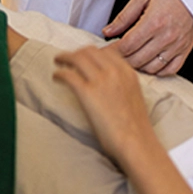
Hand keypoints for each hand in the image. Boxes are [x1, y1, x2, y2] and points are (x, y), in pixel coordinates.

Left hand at [53, 43, 155, 164]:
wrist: (136, 142)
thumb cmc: (135, 128)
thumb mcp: (134, 96)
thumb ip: (122, 84)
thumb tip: (109, 85)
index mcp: (127, 72)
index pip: (106, 51)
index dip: (91, 52)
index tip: (84, 57)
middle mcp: (114, 71)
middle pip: (90, 51)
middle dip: (77, 52)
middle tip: (68, 58)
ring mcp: (101, 80)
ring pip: (77, 58)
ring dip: (65, 58)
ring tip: (58, 62)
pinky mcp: (87, 92)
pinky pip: (68, 75)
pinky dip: (60, 74)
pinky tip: (56, 77)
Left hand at [102, 0, 192, 75]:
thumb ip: (124, 16)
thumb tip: (108, 32)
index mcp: (154, 22)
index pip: (127, 45)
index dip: (113, 51)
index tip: (106, 51)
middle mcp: (166, 36)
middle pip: (137, 59)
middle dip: (122, 59)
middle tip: (116, 55)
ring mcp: (177, 45)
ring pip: (152, 68)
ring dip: (138, 66)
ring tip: (132, 57)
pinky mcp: (185, 49)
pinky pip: (170, 70)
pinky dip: (158, 71)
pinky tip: (149, 62)